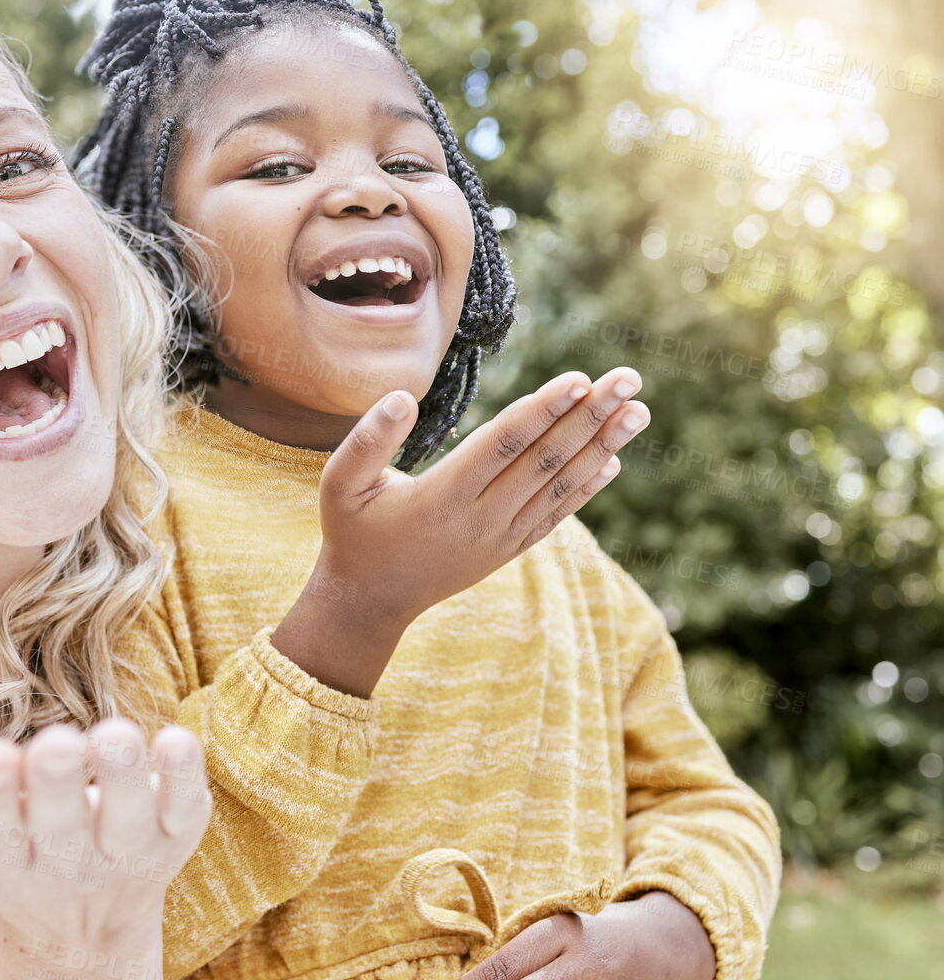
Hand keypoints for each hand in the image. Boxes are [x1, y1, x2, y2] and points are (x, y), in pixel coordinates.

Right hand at [0, 719, 211, 948]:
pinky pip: (185, 809)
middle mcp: (66, 866)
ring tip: (115, 735)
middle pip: (62, 829)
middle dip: (58, 785)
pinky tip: (176, 740)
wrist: (81, 925)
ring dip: (124, 778)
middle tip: (55, 743)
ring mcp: (125, 852)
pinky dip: (184, 778)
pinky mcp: (174, 833)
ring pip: (128, 820)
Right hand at [272, 367, 649, 696]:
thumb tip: (402, 397)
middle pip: (545, 459)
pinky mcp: (508, 549)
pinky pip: (556, 514)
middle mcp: (482, 519)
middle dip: (591, 416)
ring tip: (639, 410)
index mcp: (444, 498)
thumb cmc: (352, 533)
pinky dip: (587, 487)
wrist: (370, 601)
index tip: (581, 379)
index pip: (504, 445)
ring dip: (602, 446)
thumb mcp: (340, 486)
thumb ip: (367, 440)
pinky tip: (613, 460)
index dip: (544, 410)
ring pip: (560, 485)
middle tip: (629, 378)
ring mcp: (501, 538)